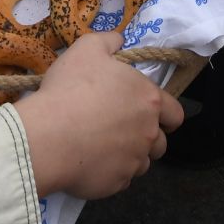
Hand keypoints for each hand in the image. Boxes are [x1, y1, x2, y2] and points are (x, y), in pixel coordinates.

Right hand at [15, 32, 183, 198]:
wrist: (48, 136)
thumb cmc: (71, 88)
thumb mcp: (87, 49)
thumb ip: (109, 41)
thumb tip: (120, 39)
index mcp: (149, 100)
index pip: (175, 113)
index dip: (165, 114)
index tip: (147, 112)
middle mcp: (149, 133)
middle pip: (160, 142)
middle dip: (146, 137)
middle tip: (119, 129)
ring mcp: (134, 162)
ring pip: (141, 163)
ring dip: (129, 156)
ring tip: (102, 146)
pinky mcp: (117, 184)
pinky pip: (120, 179)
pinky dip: (110, 172)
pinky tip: (90, 161)